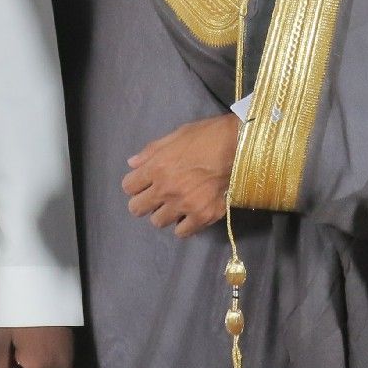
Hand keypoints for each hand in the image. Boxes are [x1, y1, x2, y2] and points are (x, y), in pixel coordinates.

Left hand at [123, 113, 241, 237]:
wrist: (239, 147)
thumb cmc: (207, 136)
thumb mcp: (176, 135)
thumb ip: (151, 151)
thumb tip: (132, 164)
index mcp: (157, 168)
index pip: (128, 187)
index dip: (135, 185)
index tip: (144, 183)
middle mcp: (166, 190)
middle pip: (137, 208)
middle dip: (144, 202)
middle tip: (156, 197)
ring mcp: (184, 205)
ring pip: (158, 222)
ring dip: (164, 213)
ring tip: (176, 205)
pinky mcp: (203, 216)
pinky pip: (182, 232)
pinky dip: (184, 225)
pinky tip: (189, 214)